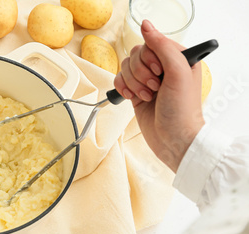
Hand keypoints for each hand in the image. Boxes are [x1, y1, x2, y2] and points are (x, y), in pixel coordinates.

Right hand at [114, 20, 203, 171]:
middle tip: (154, 88)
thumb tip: (146, 26)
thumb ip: (162, 46)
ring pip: (126, 67)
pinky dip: (122, 89)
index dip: (150, 58)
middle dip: (141, 74)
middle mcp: (161, 67)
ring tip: (147, 97)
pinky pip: (119, 80)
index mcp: (177, 58)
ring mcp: (147, 80)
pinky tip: (132, 98)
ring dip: (133, 83)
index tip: (159, 73)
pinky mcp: (135, 92)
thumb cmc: (182, 110)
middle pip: (135, 55)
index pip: (151, 43)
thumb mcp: (178, 73)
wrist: (173, 139)